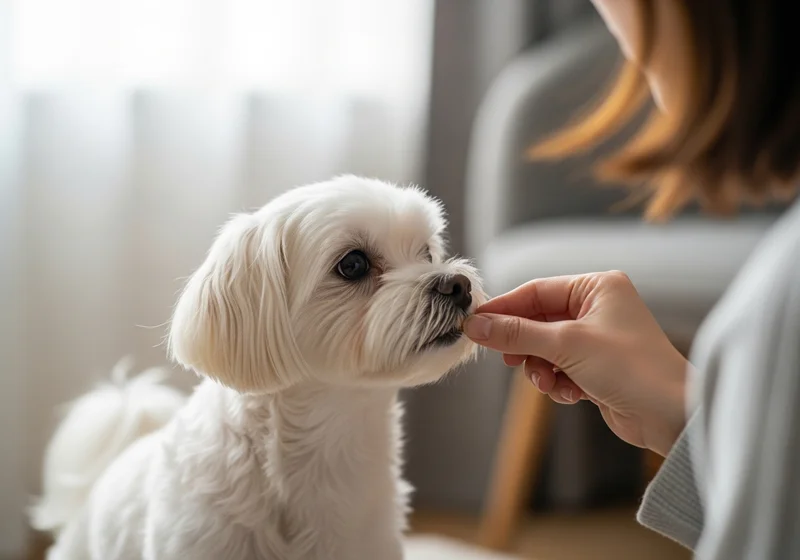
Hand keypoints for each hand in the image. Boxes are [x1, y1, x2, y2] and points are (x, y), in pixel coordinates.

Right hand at [463, 271, 689, 456]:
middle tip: (509, 359)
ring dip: (541, 368)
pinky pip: (560, 368)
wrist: (671, 416)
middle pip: (539, 321)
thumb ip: (517, 333)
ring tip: (548, 382)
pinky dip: (559, 382)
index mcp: (597, 287)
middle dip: (526, 345)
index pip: (536, 291)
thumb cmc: (632, 368)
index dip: (504, 308)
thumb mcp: (566, 345)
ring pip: (546, 348)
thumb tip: (476, 325)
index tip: (476, 324)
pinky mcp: (598, 368)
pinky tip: (571, 394)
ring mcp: (598, 339)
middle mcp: (598, 308)